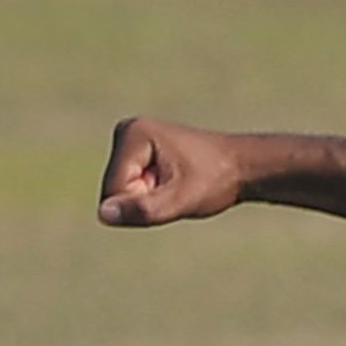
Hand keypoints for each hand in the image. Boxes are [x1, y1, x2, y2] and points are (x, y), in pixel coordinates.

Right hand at [96, 117, 248, 227]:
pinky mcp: (136, 152)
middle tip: (177, 189)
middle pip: (113, 192)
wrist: (241, 166)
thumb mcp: (182, 200)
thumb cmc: (216, 180)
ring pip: (120, 194)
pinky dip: (151, 195)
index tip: (175, 189)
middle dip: (144, 201)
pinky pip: (129, 190)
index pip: (114, 192)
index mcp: (132, 134)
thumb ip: (143, 209)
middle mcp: (125, 132)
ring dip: (148, 200)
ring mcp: (129, 141)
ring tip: (176, 185)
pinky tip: (173, 183)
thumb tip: (104, 214)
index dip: (143, 203)